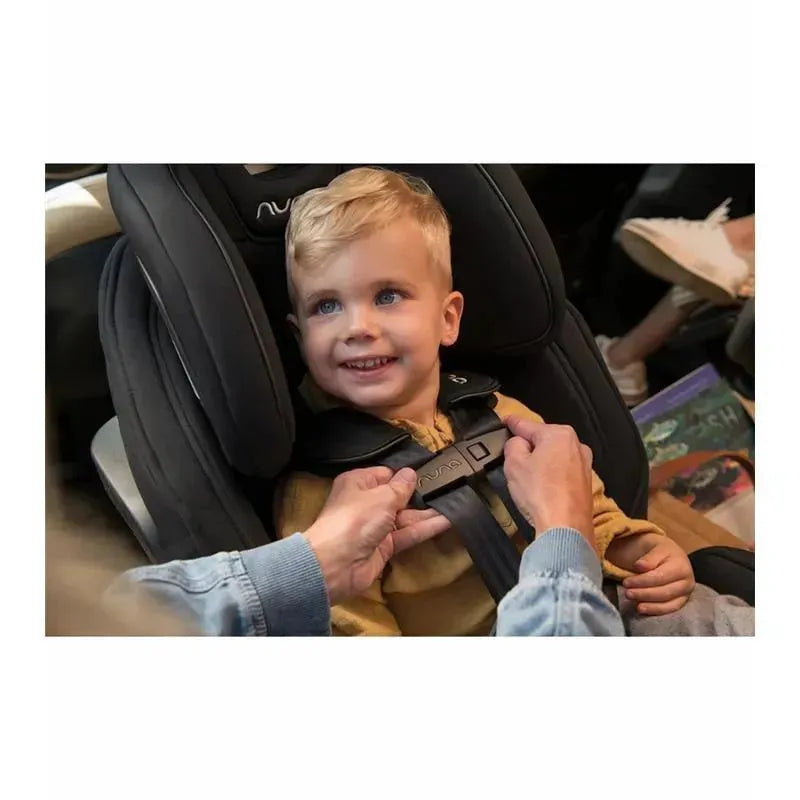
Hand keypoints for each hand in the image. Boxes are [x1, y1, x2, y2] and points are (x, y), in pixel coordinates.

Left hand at [303, 466, 449, 604]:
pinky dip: (425, 528)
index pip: (385, 475)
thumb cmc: (355, 519)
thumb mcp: (382, 497)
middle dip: (419, 495)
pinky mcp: (384, 547)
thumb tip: (411, 473)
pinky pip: (407, 534)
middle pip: (397, 496)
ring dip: (427, 513)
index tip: (428, 473)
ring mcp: (375, 526)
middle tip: (448, 489)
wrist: (335, 564)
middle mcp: (366, 503)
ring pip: (405, 516)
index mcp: (358, 484)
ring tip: (454, 504)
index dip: (404, 476)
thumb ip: (401, 487)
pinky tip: (446, 521)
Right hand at [502, 415, 595, 551]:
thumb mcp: (514, 463)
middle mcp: (576, 445)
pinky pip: (562, 473)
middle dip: (528, 447)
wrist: (565, 527)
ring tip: (526, 479)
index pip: (528, 425)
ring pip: (554, 457)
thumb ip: (513, 445)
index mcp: (559, 434)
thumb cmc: (540, 493)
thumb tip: (518, 443)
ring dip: (540, 463)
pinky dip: (551, 477)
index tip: (506, 420)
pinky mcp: (585, 484)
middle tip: (512, 458)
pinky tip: (542, 489)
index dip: (513, 423)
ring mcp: (584, 465)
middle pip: (544, 441)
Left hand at [610, 533, 695, 614]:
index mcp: (681, 564)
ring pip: (668, 603)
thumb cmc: (658, 551)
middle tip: (627, 593)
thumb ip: (649, 558)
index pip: (660, 576)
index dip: (642, 581)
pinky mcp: (682, 602)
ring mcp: (686, 593)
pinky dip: (655, 610)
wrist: (667, 556)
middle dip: (643, 594)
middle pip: (664, 592)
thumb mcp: (654, 547)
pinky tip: (641, 609)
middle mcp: (687, 580)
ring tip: (633, 603)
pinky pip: (670, 609)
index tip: (626, 582)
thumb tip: (640, 566)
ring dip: (649, 604)